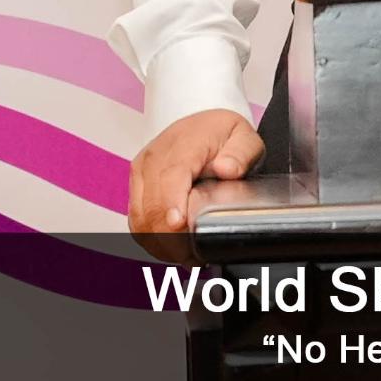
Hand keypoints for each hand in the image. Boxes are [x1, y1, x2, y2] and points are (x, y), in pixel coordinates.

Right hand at [126, 109, 264, 243]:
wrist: (201, 124)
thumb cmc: (221, 134)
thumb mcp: (244, 137)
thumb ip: (240, 153)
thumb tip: (227, 169)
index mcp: (182, 144)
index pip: (170, 177)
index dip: (172, 204)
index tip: (179, 225)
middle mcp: (154, 158)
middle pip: (152, 205)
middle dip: (171, 236)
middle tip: (194, 256)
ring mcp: (141, 172)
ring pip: (140, 217)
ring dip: (159, 242)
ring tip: (185, 257)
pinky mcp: (136, 185)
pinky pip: (136, 219)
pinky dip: (150, 238)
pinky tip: (170, 248)